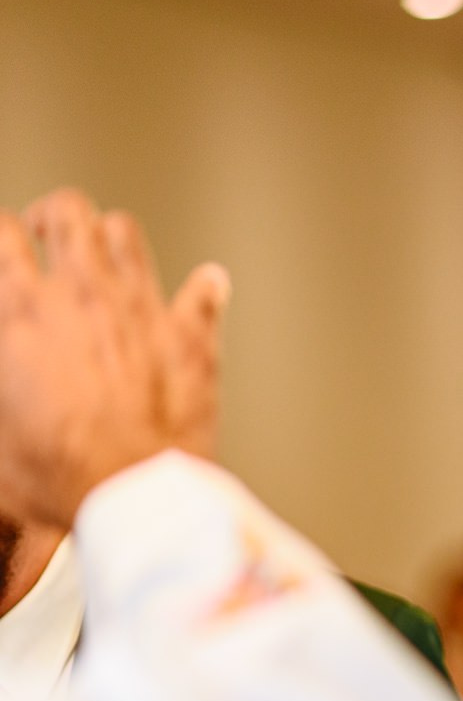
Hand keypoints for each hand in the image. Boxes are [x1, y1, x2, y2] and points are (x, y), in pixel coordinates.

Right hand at [0, 189, 229, 525]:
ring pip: (125, 234)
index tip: (9, 248)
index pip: (1, 235)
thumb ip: (7, 373)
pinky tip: (204, 289)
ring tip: (108, 254)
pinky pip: (204, 292)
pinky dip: (204, 289)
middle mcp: (81, 294)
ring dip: (113, 237)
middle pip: (68, 212)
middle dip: (56, 216)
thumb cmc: (59, 469)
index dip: (5, 235)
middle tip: (51, 235)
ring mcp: (140, 308)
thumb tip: (14, 358)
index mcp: (21, 311)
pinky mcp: (191, 335)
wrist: (132, 488)